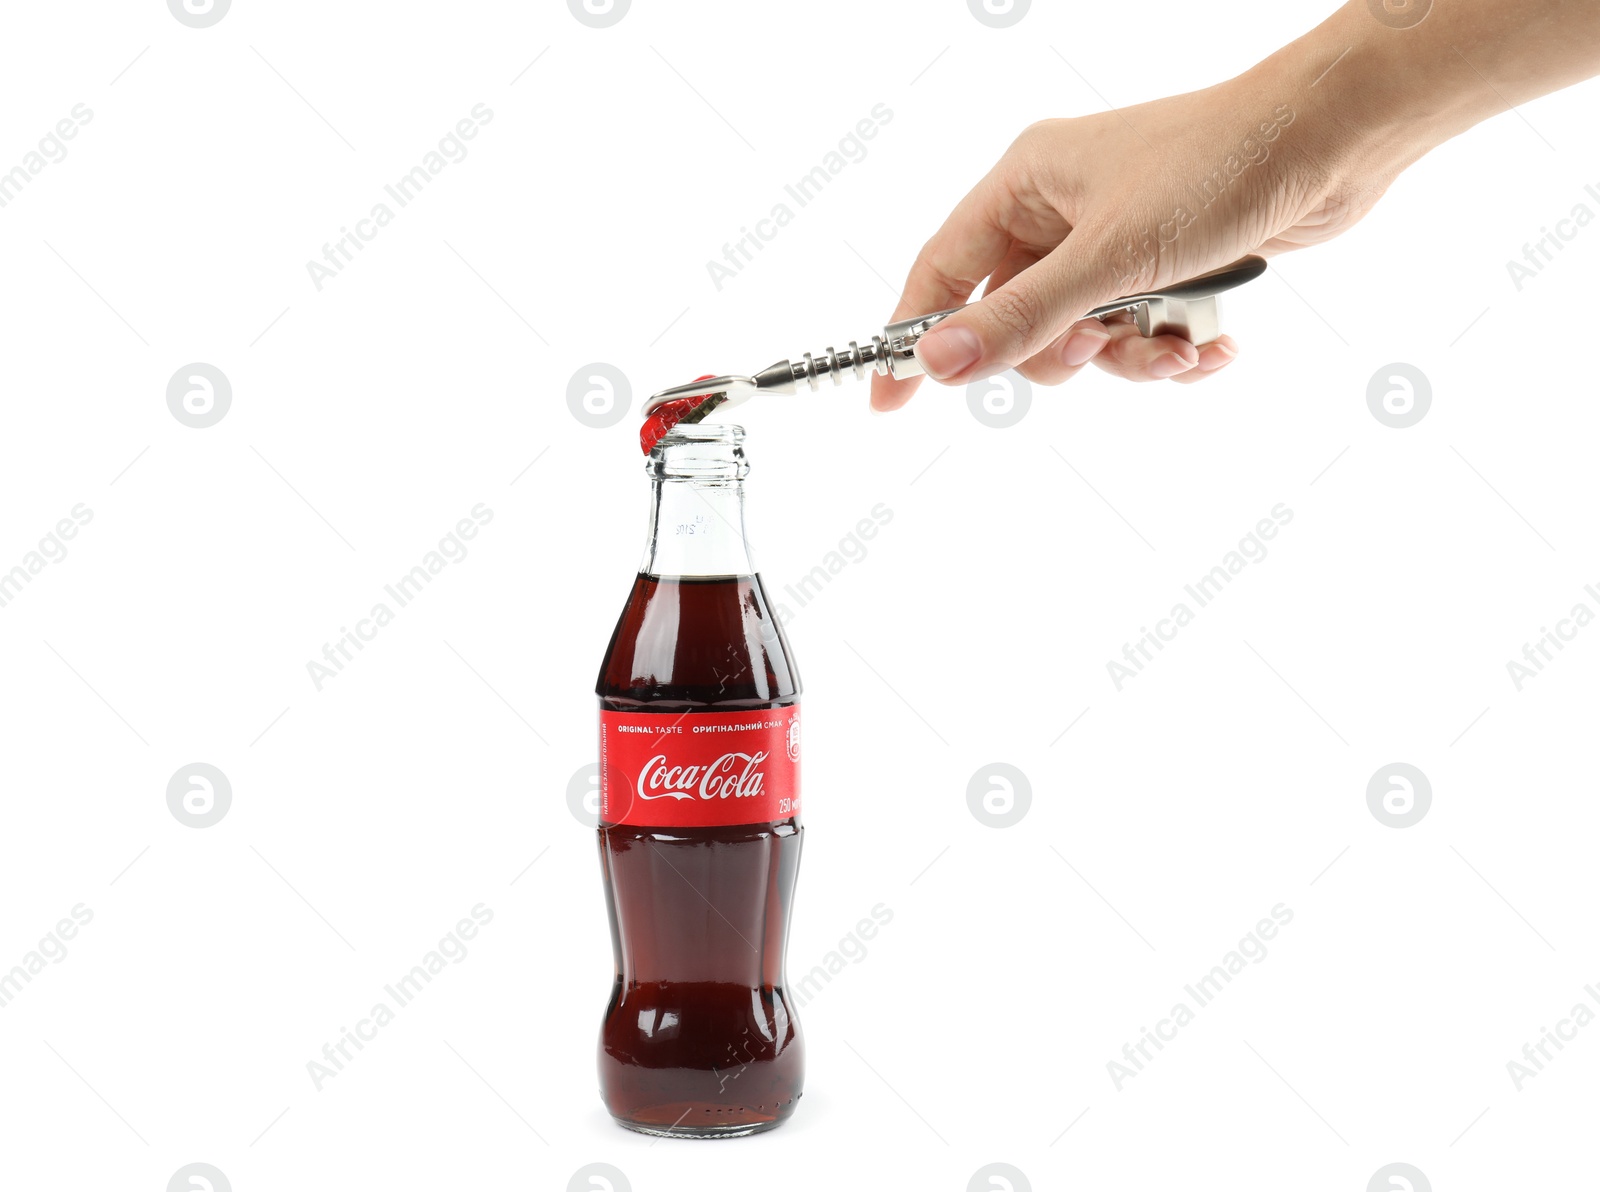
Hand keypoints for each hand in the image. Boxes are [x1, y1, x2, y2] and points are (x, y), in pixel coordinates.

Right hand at [872, 57, 1394, 408]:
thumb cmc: (1219, 167)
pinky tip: (1209, 346)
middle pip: (1016, 319)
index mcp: (1026, 184)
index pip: (943, 270)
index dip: (914, 336)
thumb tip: (938, 365)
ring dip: (1128, 358)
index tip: (889, 401)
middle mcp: (1061, 210)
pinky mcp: (1163, 263)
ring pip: (1081, 336)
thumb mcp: (1109, 258)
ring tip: (1175, 351)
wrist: (1332, 141)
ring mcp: (1113, 239)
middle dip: (1062, 352)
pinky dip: (1166, 350)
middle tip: (1097, 346)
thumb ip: (1022, 318)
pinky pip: (1134, 332)